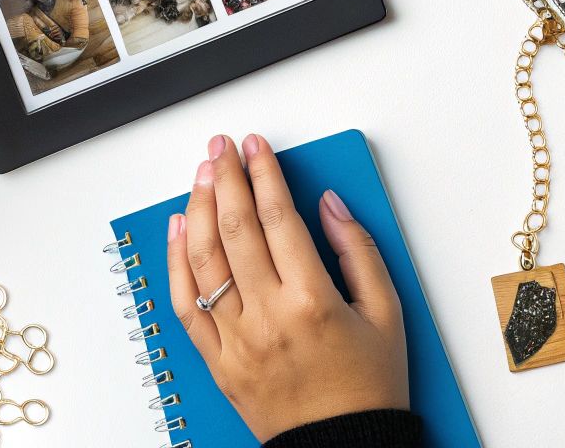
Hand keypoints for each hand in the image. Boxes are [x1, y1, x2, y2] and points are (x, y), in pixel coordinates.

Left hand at [167, 133, 407, 440]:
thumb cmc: (369, 385)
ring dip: (199, 209)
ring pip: (203, 260)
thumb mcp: (388, 312)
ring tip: (203, 175)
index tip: (256, 146)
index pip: (277, 219)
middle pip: (234, 230)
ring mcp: (236, 339)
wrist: (341, 447)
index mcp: (313, 300)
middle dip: (226, 178)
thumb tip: (329, 204)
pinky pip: (185, 303)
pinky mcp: (217, 360)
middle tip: (222, 147)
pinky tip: (179, 229)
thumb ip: (359, 250)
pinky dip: (176, 261)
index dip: (264, 174)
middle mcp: (268, 316)